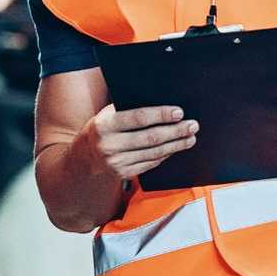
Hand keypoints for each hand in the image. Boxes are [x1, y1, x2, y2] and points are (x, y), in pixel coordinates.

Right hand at [79, 104, 197, 182]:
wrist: (84, 155)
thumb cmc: (103, 126)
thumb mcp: (108, 113)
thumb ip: (129, 108)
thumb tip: (163, 101)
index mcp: (105, 125)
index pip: (138, 118)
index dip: (161, 115)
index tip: (179, 112)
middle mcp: (109, 145)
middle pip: (151, 138)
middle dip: (175, 131)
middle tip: (192, 125)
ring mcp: (116, 163)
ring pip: (154, 153)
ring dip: (176, 145)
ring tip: (190, 137)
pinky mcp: (124, 174)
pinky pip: (151, 163)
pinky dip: (166, 155)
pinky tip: (176, 148)